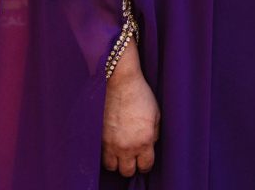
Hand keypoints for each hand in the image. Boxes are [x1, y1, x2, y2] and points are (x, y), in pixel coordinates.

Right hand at [102, 39, 159, 176]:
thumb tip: (150, 144)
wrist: (120, 81)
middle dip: (131, 164)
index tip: (144, 159)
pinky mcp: (98, 137)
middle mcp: (127, 146)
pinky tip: (111, 144)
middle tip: (132, 155)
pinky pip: (101, 155)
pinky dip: (106, 153)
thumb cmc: (140, 94)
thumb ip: (154, 133)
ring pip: (112, 167)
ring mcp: (111, 143)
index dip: (146, 163)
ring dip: (117, 161)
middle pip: (128, 171)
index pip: (146, 165)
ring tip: (120, 151)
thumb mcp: (156, 113)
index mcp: (144, 141)